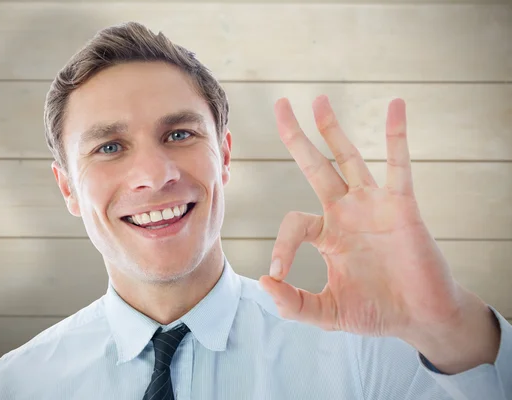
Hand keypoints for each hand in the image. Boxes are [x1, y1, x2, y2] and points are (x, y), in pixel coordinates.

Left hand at [259, 95, 466, 338]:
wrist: (419, 317)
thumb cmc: (375, 311)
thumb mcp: (328, 312)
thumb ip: (295, 304)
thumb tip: (265, 282)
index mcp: (326, 233)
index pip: (294, 223)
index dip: (281, 245)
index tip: (279, 272)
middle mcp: (346, 211)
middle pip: (315, 165)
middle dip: (297, 136)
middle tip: (280, 104)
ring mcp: (373, 205)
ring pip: (349, 157)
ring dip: (333, 128)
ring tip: (319, 99)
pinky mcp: (402, 206)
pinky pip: (399, 165)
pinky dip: (397, 135)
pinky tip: (395, 106)